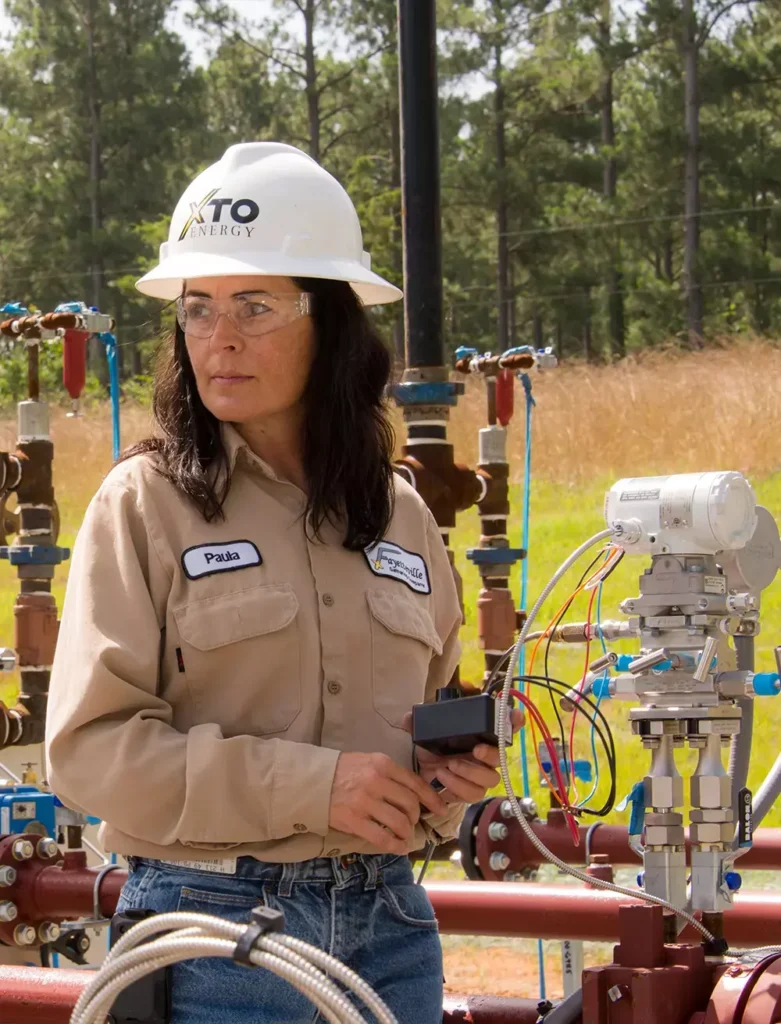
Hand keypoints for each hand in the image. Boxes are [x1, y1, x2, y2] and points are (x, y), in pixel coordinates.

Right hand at [328, 751, 447, 854]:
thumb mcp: (369, 762)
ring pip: (399, 822)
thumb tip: (415, 793)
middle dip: (416, 817)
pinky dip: (394, 845)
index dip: (432, 799)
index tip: (441, 809)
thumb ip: (391, 774)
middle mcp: (376, 781)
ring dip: (406, 832)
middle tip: (413, 822)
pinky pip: (382, 837)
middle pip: (411, 805)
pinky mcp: (354, 820)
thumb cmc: (343, 771)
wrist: (312, 781)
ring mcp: (365, 802)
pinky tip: (398, 847)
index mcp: (382, 764)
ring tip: (404, 835)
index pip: (415, 783)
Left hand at [402, 707, 523, 805]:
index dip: (514, 723)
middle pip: (501, 758)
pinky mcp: (470, 793)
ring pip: (490, 779)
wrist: (421, 779)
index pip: (504, 729)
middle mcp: (484, 757)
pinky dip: (457, 786)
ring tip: (449, 766)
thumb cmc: (431, 751)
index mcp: (479, 737)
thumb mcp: (424, 735)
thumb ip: (417, 724)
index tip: (515, 717)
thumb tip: (408, 717)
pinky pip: (473, 794)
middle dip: (490, 754)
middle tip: (475, 750)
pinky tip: (443, 777)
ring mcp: (479, 776)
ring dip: (470, 772)